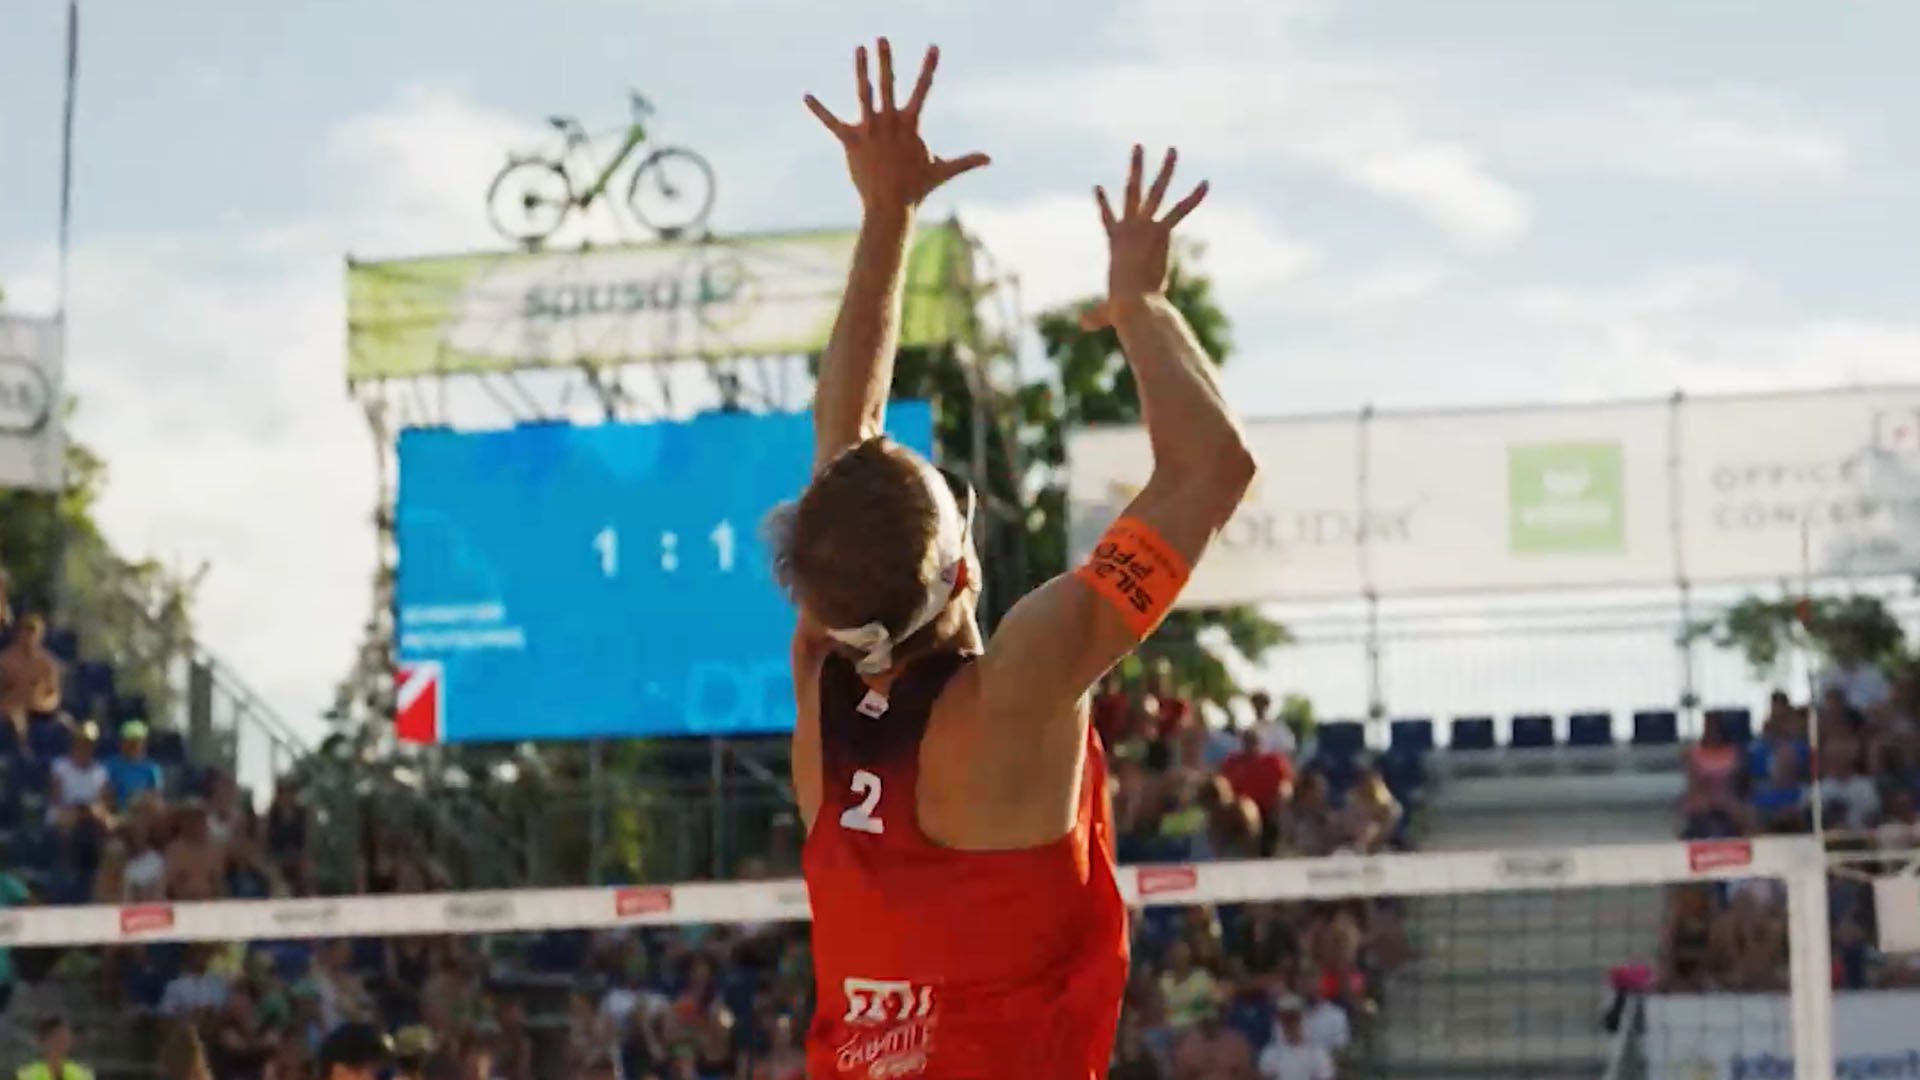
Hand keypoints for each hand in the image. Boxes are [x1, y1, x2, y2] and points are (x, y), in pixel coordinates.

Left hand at [805, 38, 990, 211]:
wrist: (890, 207)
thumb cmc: (917, 188)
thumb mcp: (942, 171)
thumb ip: (965, 161)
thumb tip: (990, 159)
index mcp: (909, 125)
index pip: (922, 90)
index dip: (928, 67)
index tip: (934, 47)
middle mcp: (889, 123)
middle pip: (887, 84)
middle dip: (885, 60)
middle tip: (882, 38)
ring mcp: (869, 130)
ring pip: (864, 94)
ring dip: (861, 70)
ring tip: (859, 49)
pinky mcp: (851, 141)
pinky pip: (832, 123)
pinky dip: (819, 110)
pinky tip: (806, 96)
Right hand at [1080, 146, 1208, 330]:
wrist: (1131, 302)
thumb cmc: (1120, 308)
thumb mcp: (1106, 311)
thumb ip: (1095, 316)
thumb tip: (1083, 325)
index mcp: (1115, 243)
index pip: (1107, 218)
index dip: (1103, 203)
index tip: (1099, 187)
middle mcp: (1128, 228)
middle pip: (1131, 190)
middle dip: (1136, 168)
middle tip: (1138, 146)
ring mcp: (1143, 227)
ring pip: (1155, 191)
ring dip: (1165, 169)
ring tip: (1172, 149)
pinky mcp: (1159, 232)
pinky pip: (1179, 211)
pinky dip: (1194, 198)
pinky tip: (1206, 184)